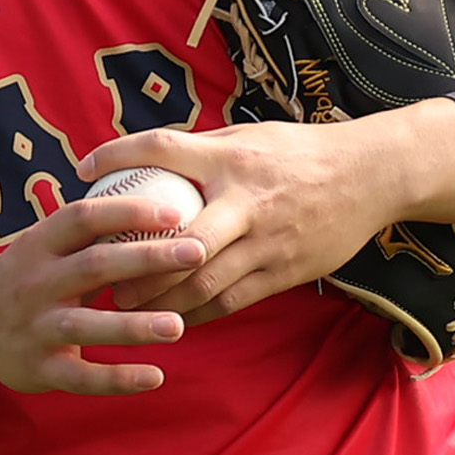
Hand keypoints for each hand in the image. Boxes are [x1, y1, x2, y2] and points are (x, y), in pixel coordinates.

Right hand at [0, 182, 206, 399]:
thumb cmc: (29, 274)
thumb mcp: (49, 244)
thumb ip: (96, 229)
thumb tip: (167, 194)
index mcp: (41, 243)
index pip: (83, 217)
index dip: (128, 211)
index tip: (176, 211)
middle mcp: (36, 282)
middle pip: (94, 265)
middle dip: (146, 258)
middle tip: (197, 253)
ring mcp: (36, 327)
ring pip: (87, 324)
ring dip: (133, 326)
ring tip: (178, 325)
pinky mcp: (39, 369)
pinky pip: (82, 376)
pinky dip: (117, 379)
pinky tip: (156, 376)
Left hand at [86, 103, 454, 327]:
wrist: (371, 176)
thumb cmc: (302, 152)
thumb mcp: (250, 136)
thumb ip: (201, 148)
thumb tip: (145, 159)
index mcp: (232, 159)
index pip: (162, 150)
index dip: (117, 157)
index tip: (82, 171)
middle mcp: (247, 202)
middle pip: (178, 241)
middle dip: (134, 266)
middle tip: (99, 277)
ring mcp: (268, 242)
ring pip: (204, 281)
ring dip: (159, 300)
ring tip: (125, 308)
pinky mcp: (287, 271)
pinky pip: (234, 300)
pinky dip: (199, 313)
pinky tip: (175, 318)